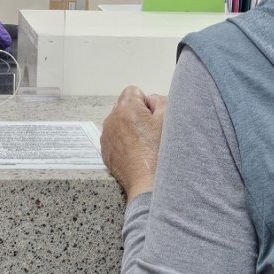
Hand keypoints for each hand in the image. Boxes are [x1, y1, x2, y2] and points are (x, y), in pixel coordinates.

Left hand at [101, 87, 166, 201]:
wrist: (148, 182)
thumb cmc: (159, 151)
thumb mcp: (168, 118)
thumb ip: (159, 100)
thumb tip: (150, 100)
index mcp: (126, 107)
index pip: (133, 91)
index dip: (145, 102)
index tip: (152, 116)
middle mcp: (112, 119)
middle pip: (124, 106)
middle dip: (136, 114)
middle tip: (150, 131)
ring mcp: (106, 136)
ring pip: (119, 123)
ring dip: (129, 128)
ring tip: (143, 144)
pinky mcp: (105, 151)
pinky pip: (114, 138)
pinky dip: (123, 142)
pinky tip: (136, 153)